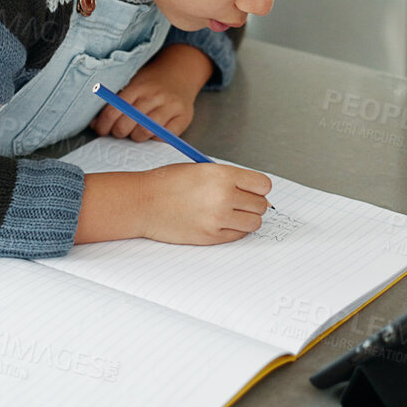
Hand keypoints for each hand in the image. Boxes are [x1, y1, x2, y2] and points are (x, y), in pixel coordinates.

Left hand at [91, 46, 209, 140]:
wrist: (181, 72)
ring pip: (144, 132)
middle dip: (118, 132)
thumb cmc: (151, 82)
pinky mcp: (183, 117)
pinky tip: (152, 132)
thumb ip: (114, 102)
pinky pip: (164, 137)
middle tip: (119, 131)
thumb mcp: (131, 84)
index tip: (102, 130)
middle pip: (126, 124)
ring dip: (136, 137)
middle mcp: (154, 96)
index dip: (103, 125)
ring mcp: (170, 107)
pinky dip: (154, 139)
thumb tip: (94, 124)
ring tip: (136, 132)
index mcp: (137, 87)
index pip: (113, 111)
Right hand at [136, 163, 272, 244]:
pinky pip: (238, 235)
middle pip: (261, 205)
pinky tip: (220, 222)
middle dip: (253, 203)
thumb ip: (229, 178)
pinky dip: (234, 230)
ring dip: (246, 219)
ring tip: (231, 213)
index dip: (259, 188)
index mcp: (222, 175)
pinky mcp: (211, 236)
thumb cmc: (167, 183)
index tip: (252, 190)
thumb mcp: (201, 169)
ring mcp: (218, 219)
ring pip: (254, 223)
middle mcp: (223, 197)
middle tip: (239, 202)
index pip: (263, 185)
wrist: (143, 203)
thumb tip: (256, 193)